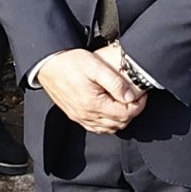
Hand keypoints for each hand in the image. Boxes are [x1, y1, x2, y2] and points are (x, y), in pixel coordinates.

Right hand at [32, 47, 146, 134]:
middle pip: (119, 124)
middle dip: (132, 112)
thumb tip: (130, 97)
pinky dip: (107, 123)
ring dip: (120, 119)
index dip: (138, 106)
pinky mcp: (75, 115)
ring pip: (108, 128)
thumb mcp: (96, 66)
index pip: (125, 114)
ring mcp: (80, 117)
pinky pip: (96, 127)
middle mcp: (86, 115)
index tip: (142, 95)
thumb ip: (115, 83)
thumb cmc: (70, 62)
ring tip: (125, 104)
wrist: (48, 64)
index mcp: (94, 104)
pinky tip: (110, 112)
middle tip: (136, 99)